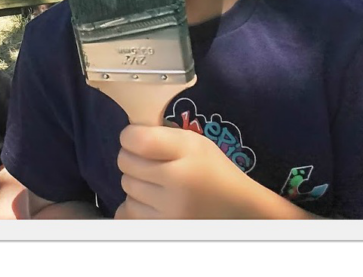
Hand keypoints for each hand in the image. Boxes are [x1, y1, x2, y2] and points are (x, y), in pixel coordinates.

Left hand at [113, 125, 262, 218]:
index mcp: (188, 151)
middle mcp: (178, 180)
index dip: (129, 136)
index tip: (135, 139)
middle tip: (149, 162)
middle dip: (132, 158)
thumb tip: (125, 137)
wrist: (237, 208)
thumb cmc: (211, 170)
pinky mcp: (163, 227)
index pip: (137, 140)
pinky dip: (134, 206)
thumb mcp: (194, 142)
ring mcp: (170, 208)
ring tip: (155, 183)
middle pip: (125, 162)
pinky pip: (126, 212)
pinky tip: (151, 202)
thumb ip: (161, 135)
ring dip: (135, 183)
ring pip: (125, 187)